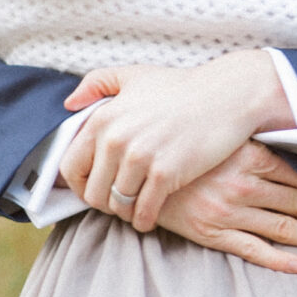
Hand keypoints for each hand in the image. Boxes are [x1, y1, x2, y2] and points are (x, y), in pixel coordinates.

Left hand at [59, 50, 295, 228]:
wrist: (227, 95)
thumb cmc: (182, 86)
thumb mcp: (134, 75)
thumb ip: (97, 83)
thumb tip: (69, 103)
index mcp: (103, 118)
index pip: (70, 167)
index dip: (78, 185)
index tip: (93, 189)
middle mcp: (115, 139)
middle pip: (92, 192)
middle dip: (103, 203)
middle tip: (118, 203)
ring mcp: (140, 158)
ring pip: (117, 205)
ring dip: (125, 213)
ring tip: (135, 210)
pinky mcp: (165, 174)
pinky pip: (143, 211)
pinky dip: (144, 220)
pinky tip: (149, 218)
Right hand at [155, 144, 296, 271]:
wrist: (135, 164)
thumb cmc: (183, 144)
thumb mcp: (223, 134)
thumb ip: (257, 141)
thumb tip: (293, 140)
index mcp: (250, 156)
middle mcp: (244, 184)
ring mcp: (228, 211)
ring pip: (285, 228)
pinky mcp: (210, 232)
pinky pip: (250, 249)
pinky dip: (277, 259)